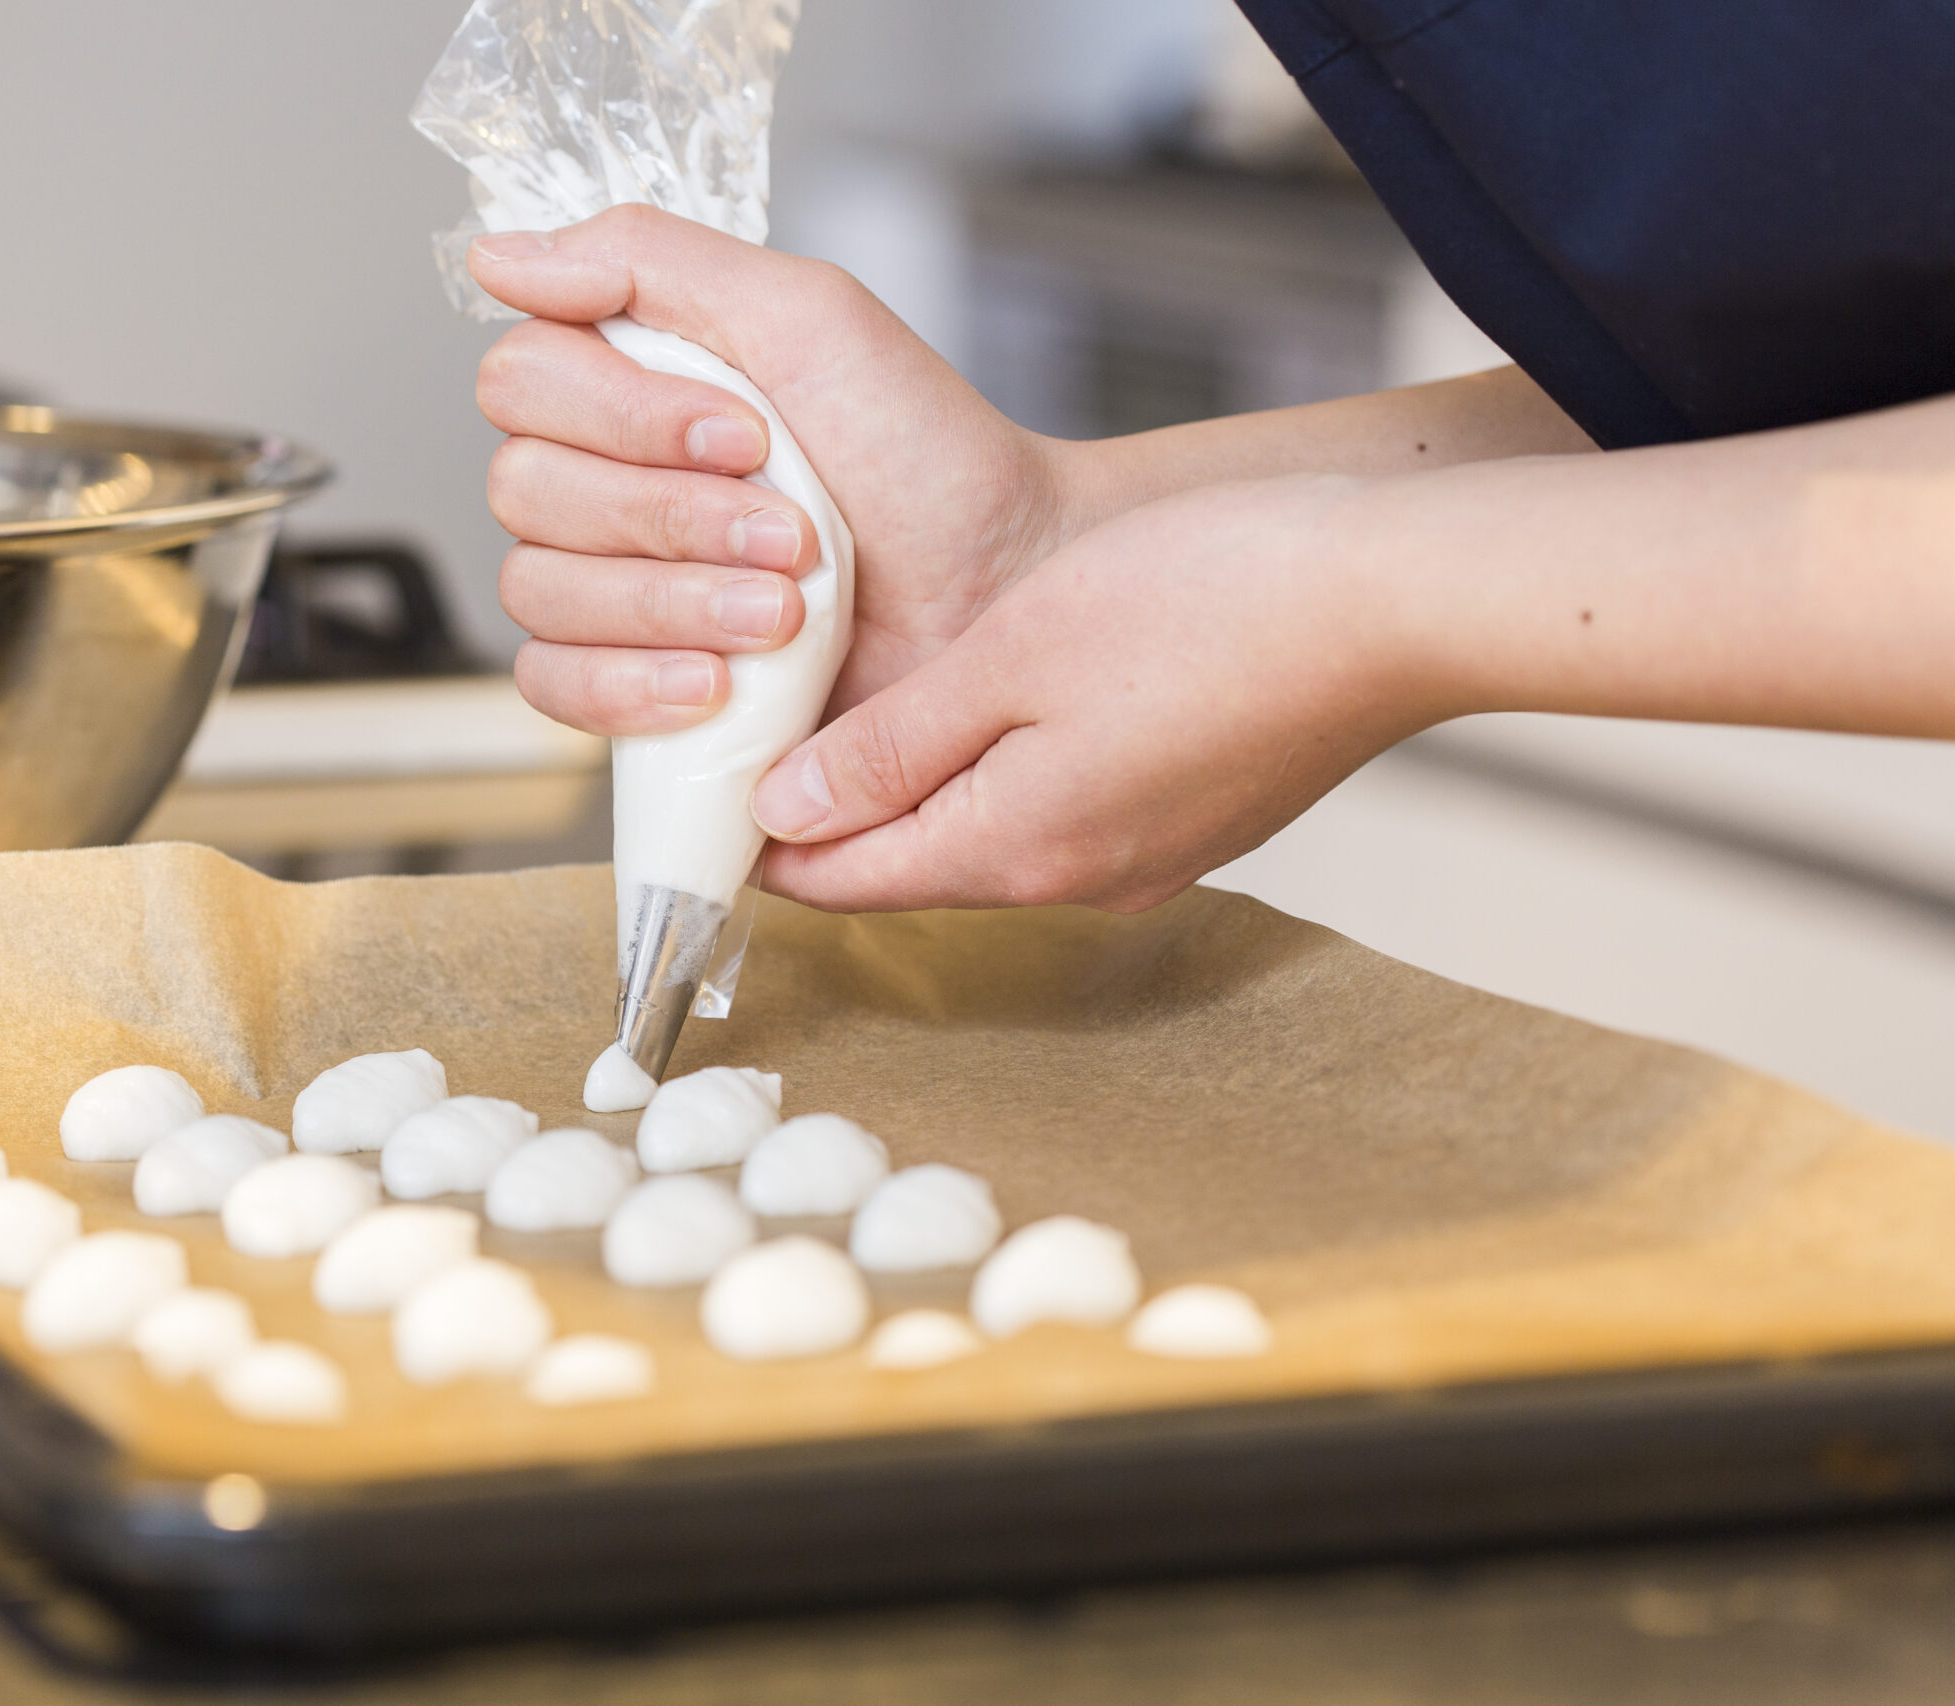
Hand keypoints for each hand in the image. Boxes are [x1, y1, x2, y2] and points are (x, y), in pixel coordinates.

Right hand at [468, 205, 1068, 733]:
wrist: (998, 595)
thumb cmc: (926, 459)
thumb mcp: (808, 317)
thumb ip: (652, 262)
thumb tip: (500, 254)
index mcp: (630, 382)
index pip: (522, 380)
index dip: (624, 415)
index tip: (746, 433)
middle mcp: (602, 480)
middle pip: (524, 490)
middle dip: (668, 516)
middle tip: (791, 533)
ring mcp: (608, 587)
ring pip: (538, 591)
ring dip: (673, 601)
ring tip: (783, 613)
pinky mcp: (628, 683)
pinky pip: (553, 684)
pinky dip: (629, 684)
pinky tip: (713, 685)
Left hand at [747, 473, 1438, 912]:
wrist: (1400, 598)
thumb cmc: (1211, 601)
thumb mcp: (1011, 657)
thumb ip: (893, 746)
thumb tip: (791, 813)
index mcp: (1015, 848)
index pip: (841, 879)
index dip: (761, 841)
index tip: (706, 794)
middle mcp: (1078, 881)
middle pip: (912, 864)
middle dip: (834, 813)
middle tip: (766, 729)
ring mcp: (1148, 859)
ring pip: (989, 838)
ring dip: (924, 788)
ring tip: (871, 708)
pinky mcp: (1196, 821)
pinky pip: (1065, 814)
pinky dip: (1009, 775)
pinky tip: (1004, 703)